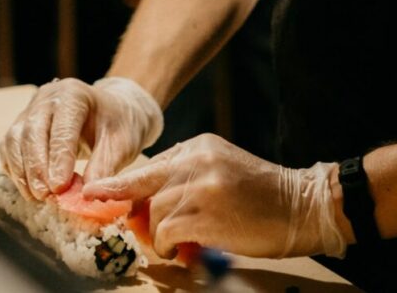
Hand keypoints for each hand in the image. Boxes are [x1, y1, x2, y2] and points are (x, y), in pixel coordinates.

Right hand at [0, 76, 163, 199]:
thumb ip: (104, 167)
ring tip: (37, 197)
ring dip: (23, 171)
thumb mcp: (121, 145)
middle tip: (45, 196)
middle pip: (32, 132)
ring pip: (15, 139)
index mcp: (74, 94)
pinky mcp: (22, 125)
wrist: (112, 112)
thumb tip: (86, 196)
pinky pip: (9, 147)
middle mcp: (47, 97)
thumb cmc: (119, 126)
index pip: (61, 128)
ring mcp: (31, 109)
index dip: (58, 159)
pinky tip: (28, 189)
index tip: (59, 187)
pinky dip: (15, 170)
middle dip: (36, 167)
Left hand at [83, 134, 350, 260]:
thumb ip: (185, 177)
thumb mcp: (221, 169)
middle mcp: (196, 160)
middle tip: (126, 224)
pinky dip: (169, 245)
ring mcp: (201, 186)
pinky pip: (167, 232)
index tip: (94, 193)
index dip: (121, 186)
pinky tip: (183, 249)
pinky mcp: (206, 214)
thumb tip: (144, 203)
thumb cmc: (261, 196)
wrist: (302, 206)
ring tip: (176, 242)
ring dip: (158, 234)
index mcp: (198, 146)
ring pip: (154, 212)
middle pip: (143, 186)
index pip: (149, 166)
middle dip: (129, 209)